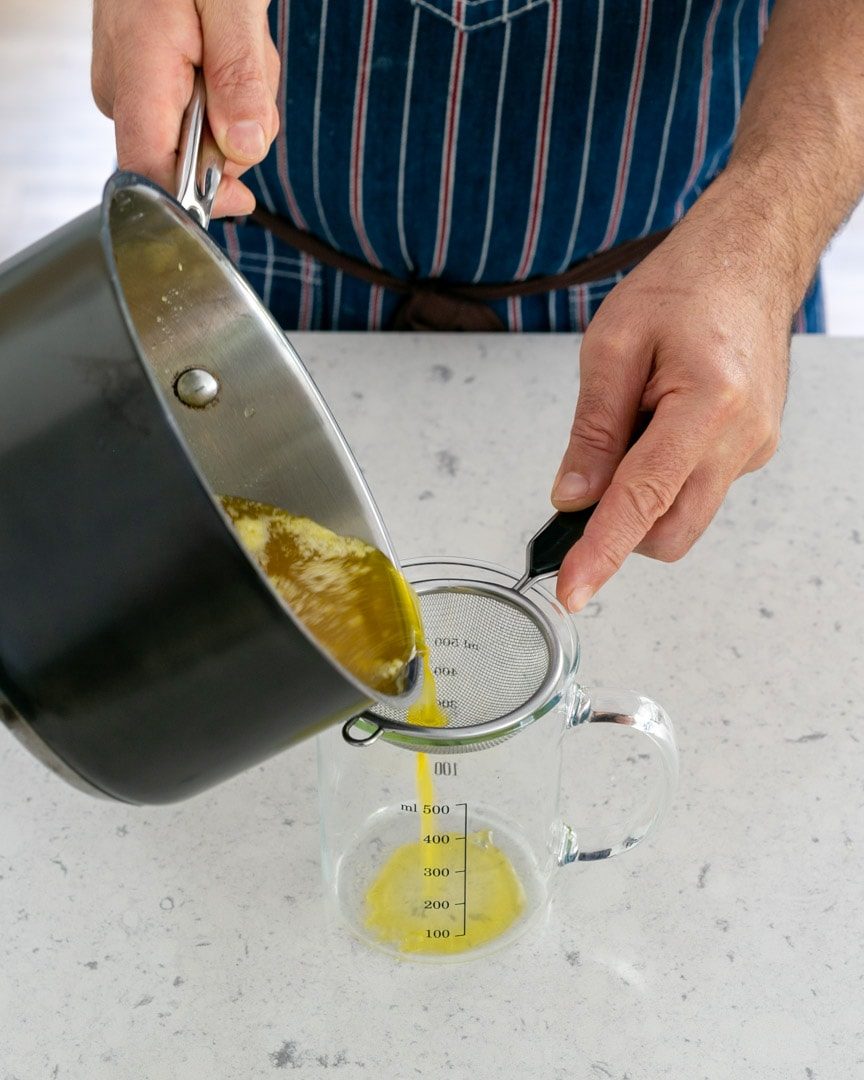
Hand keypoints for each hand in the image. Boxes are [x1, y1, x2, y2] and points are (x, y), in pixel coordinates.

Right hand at [92, 0, 279, 217]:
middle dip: (238, 132)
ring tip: (235, 45)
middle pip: (190, 159)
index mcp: (137, 73)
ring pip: (203, 138)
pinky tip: (222, 51)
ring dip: (238, 105)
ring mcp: (131, 90)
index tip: (240, 197)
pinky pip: (197, 116)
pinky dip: (225, 93)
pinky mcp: (147, 88)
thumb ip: (238, 76)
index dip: (195, 199)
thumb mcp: (233, 3)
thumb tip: (243, 148)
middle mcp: (123, 91)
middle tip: (250, 69)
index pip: (151, 171)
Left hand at [551, 171, 798, 611]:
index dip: (601, 552)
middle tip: (591, 470)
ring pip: (685, 517)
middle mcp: (743, 438)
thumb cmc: (688, 284)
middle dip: (621, 527)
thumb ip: (591, 430)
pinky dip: (664, 479)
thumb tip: (571, 497)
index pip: (642, 501)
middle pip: (670, 533)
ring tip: (633, 425)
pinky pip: (698, 490)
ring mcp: (755, 449)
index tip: (573, 591)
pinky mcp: (754, 450)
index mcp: (709, 404)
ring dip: (643, 500)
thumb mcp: (612, 345)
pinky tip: (658, 425)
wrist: (750, 258)